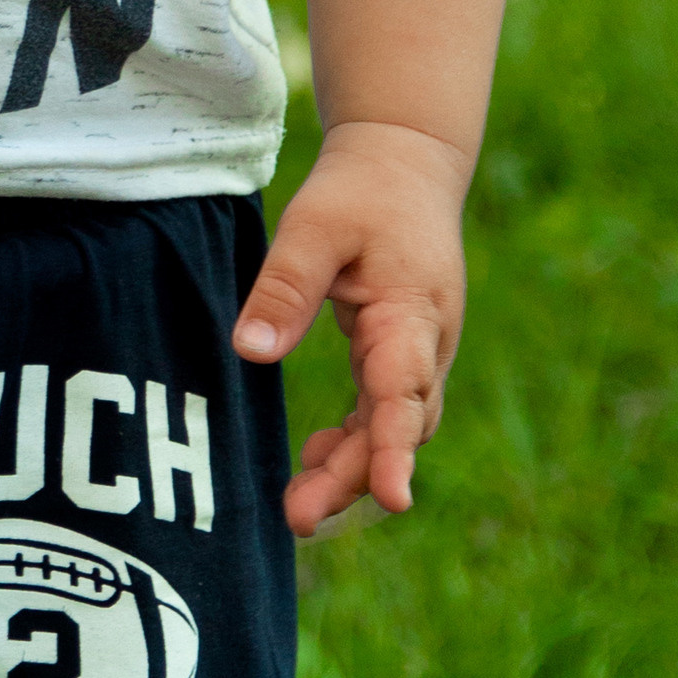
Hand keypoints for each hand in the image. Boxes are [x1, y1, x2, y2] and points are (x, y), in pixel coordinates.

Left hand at [231, 118, 470, 534]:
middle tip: (298, 517)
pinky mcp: (399, 353)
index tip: (392, 499)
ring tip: (298, 508)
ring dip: (352, 469)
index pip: (405, 393)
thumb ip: (286, 288)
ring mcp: (419, 352)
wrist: (404, 160)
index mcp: (412, 313)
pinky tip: (315, 461)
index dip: (394, 450)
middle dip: (355, 477)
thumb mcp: (315, 227)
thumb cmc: (360, 191)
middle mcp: (427, 343)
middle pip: (400, 427)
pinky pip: (383, 412)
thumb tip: (250, 351)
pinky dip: (355, 442)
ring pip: (393, 427)